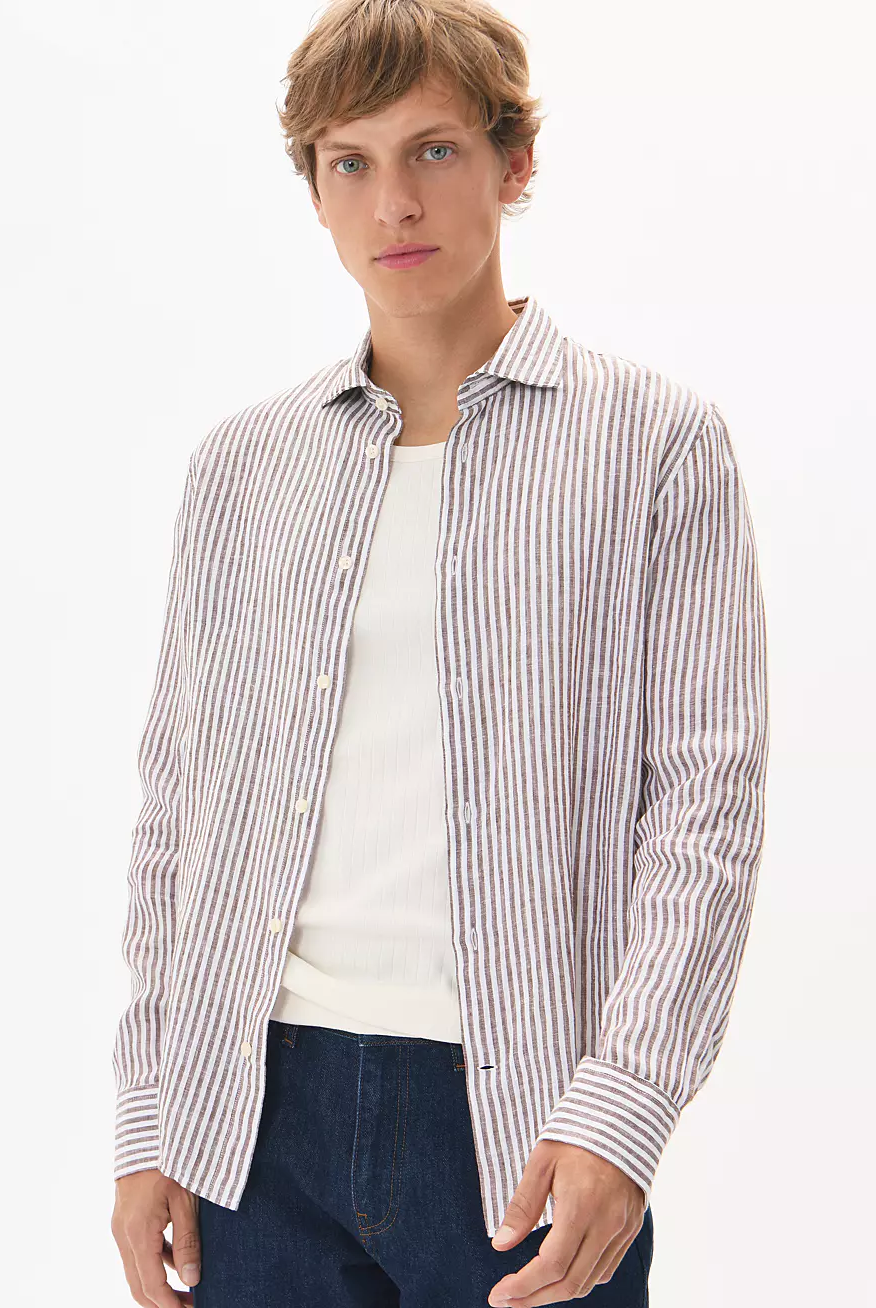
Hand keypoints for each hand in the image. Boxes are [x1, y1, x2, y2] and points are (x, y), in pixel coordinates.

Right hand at [111, 1169, 200, 1305]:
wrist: (146, 1132)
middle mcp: (123, 1235)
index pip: (152, 1285)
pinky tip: (178, 1262)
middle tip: (189, 1306)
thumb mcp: (186, 1200)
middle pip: (139, 1285)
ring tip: (188, 1290)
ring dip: (159, 1285)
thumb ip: (188, 1241)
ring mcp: (122, 1227)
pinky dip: (156, 1264)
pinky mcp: (126, 1220)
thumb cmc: (170, 1161)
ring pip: (137, 1270)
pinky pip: (138, 1252)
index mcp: (138, 1233)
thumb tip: (191, 1278)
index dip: (170, 1305)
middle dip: (162, 1303)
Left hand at [487, 1142, 646, 1304]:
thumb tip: (501, 1246)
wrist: (624, 1116)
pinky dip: (583, 1278)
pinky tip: (563, 1271)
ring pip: (591, 1281)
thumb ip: (522, 1207)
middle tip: (507, 1300)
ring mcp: (623, 1229)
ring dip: (558, 1293)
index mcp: (581, 1207)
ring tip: (529, 1290)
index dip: (522, 1287)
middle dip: (535, 1298)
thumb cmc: (578, 1135)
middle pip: (571, 1283)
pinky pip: (607, 1268)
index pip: (551, 1265)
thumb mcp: (542, 1162)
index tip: (498, 1294)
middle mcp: (606, 1224)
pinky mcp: (632, 1227)